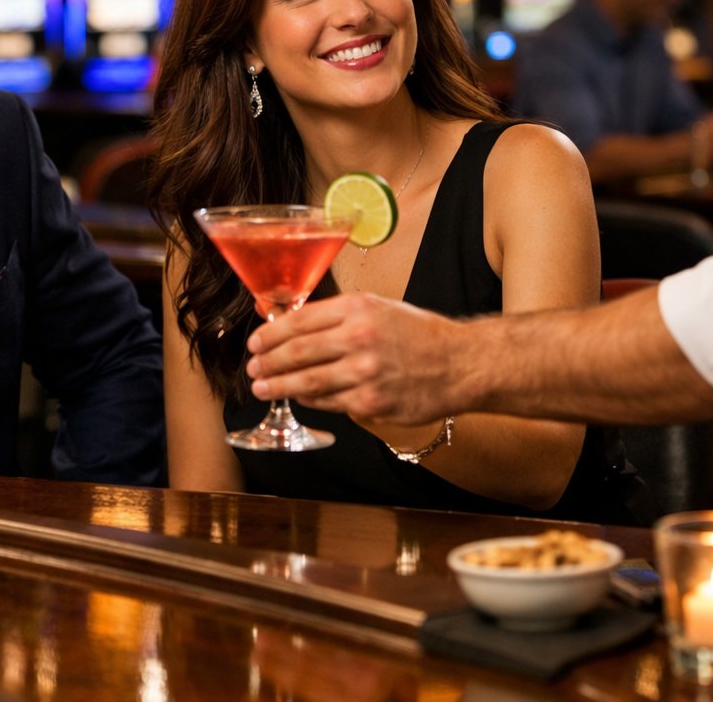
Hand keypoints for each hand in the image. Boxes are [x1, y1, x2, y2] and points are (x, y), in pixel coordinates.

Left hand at [245, 294, 463, 425]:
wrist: (460, 363)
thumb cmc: (418, 334)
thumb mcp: (378, 308)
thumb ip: (335, 315)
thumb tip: (289, 320)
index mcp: (358, 309)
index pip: (300, 321)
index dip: (271, 335)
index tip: (256, 343)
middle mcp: (359, 338)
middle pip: (297, 353)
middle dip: (268, 362)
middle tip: (252, 368)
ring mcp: (364, 373)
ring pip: (307, 382)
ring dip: (279, 386)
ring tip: (262, 387)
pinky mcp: (371, 403)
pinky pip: (329, 403)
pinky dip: (310, 400)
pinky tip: (300, 398)